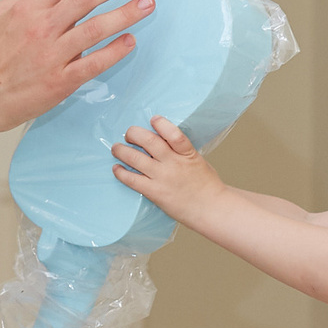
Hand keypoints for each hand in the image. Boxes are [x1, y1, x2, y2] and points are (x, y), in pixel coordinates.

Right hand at [0, 0, 154, 133]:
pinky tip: (130, 41)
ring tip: (147, 3)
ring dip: (125, 13)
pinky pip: (93, 64)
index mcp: (26, 7)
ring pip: (95, 28)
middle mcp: (40, 27)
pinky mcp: (60, 82)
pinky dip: (114, 52)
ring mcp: (51, 55)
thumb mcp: (2, 14)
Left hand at [112, 118, 227, 220]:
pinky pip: (132, 179)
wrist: (211, 209)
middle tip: (129, 134)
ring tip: (116, 148)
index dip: (161, 124)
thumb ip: (182, 151)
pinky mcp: (154, 192)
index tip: (153, 119)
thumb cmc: (207, 186)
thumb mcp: (198, 161)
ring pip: (135, 158)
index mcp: (187, 153)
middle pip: (149, 141)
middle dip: (134, 134)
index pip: (173, 133)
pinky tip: (117, 168)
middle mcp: (173, 163)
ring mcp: (162, 177)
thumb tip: (164, 142)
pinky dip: (121, 172)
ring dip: (121, 150)